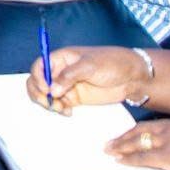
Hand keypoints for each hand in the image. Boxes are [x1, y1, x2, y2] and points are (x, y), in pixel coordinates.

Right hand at [27, 45, 150, 115]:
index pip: (39, 66)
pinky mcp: (74, 98)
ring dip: (48, 103)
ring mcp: (67, 85)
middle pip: (38, 82)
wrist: (132, 77)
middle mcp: (61, 71)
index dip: (38, 78)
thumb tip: (52, 90)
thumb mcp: (90, 66)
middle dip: (39, 93)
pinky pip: (59, 104)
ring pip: (46, 95)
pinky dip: (59, 110)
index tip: (47, 89)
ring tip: (60, 109)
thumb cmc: (112, 63)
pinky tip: (68, 112)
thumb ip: (69, 76)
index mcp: (61, 58)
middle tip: (50, 103)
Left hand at [106, 117, 169, 169]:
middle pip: (141, 131)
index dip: (140, 130)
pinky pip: (143, 157)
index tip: (131, 133)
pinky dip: (129, 159)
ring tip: (110, 150)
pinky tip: (121, 161)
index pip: (155, 125)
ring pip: (138, 142)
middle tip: (111, 141)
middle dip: (125, 137)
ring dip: (121, 147)